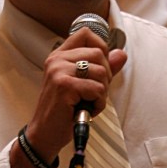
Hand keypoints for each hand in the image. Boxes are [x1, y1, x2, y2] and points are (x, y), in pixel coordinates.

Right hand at [23, 26, 127, 160]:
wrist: (45, 133)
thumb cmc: (63, 110)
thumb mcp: (84, 85)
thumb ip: (102, 68)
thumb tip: (121, 54)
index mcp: (60, 56)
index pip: (86, 34)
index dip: (101, 47)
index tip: (99, 67)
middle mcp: (57, 59)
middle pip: (99, 53)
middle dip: (105, 77)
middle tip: (92, 93)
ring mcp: (59, 71)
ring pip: (101, 72)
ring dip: (101, 94)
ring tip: (87, 103)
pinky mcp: (64, 85)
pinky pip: (98, 89)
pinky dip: (98, 104)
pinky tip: (86, 110)